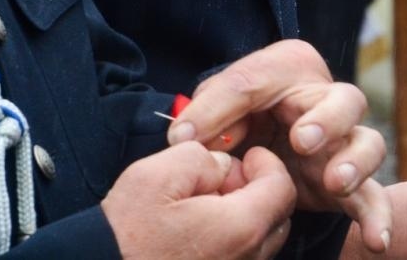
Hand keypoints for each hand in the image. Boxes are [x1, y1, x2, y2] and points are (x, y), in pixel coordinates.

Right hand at [100, 142, 294, 259]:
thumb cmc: (125, 236)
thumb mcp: (157, 174)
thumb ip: (202, 158)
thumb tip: (221, 164)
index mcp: (240, 227)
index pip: (281, 188)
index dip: (267, 164)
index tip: (247, 155)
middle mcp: (245, 259)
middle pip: (276, 217)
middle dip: (257, 189)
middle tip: (222, 178)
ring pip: (260, 241)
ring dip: (243, 216)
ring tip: (203, 204)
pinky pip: (239, 259)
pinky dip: (229, 239)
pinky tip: (195, 230)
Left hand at [170, 40, 391, 250]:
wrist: (259, 138)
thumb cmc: (239, 111)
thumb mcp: (218, 103)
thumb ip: (204, 114)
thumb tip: (182, 137)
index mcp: (290, 69)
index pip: (267, 77)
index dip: (238, 103)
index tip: (200, 132)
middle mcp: (326, 100)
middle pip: (345, 101)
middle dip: (327, 121)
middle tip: (302, 142)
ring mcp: (342, 141)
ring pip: (368, 144)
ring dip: (354, 163)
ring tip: (335, 183)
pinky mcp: (347, 180)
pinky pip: (371, 196)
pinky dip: (377, 217)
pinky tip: (375, 241)